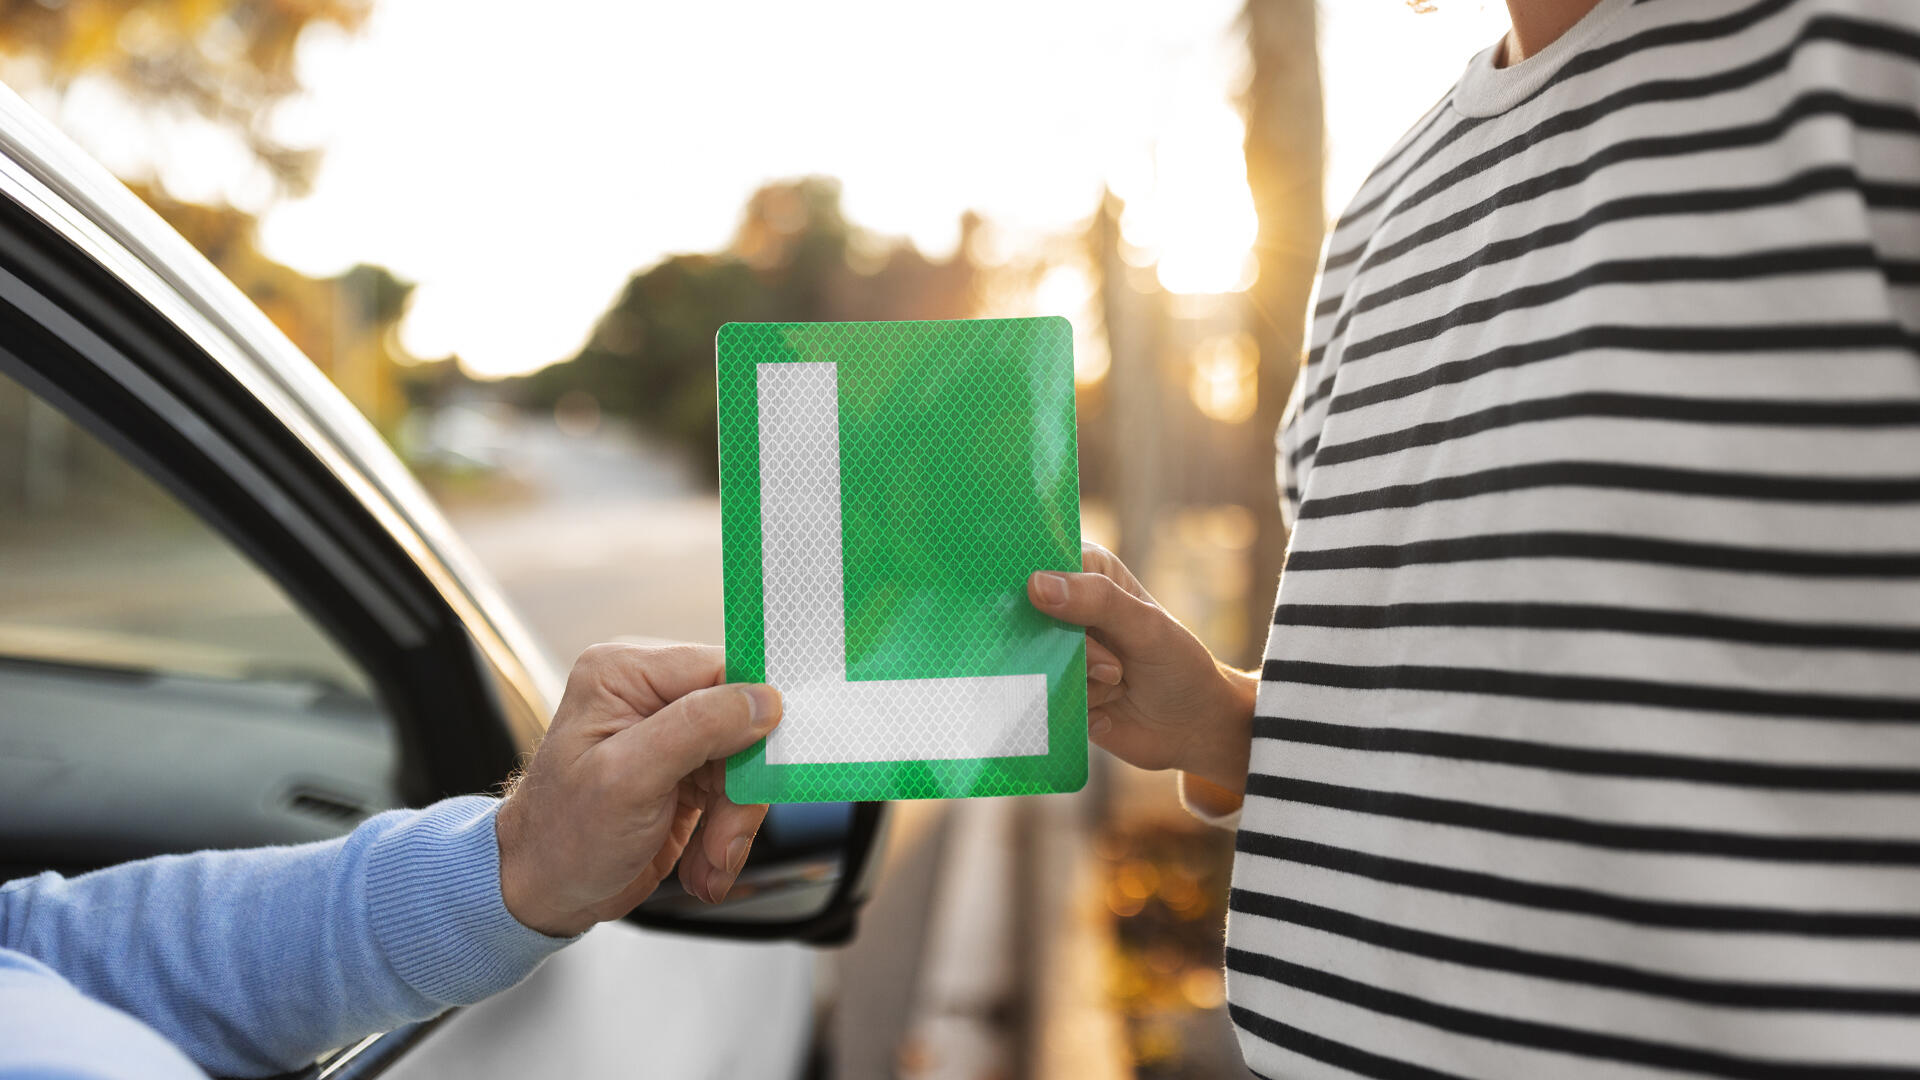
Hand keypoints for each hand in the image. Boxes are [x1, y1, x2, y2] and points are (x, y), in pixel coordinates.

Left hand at [494, 643, 778, 936]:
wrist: (541, 894)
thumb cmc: (561, 837)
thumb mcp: (627, 779)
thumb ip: (696, 728)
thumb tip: (762, 699)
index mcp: (626, 673)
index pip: (722, 670)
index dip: (754, 717)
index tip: (770, 764)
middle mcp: (649, 695)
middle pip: (742, 724)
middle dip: (741, 793)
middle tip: (725, 843)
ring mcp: (670, 735)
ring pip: (745, 765)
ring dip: (734, 824)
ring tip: (710, 863)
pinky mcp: (686, 773)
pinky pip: (735, 794)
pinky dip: (727, 835)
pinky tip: (703, 864)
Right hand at [1027, 543, 1255, 795]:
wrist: (1192, 728)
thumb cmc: (1178, 664)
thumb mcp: (1146, 627)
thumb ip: (1097, 601)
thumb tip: (1035, 584)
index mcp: (1088, 575)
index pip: (1042, 566)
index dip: (1038, 589)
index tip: (1058, 618)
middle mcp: (1066, 611)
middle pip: (1032, 620)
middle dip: (1074, 651)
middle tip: (1113, 668)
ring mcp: (1058, 653)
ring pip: (1037, 663)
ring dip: (1081, 684)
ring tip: (1118, 685)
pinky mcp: (1054, 692)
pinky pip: (1042, 699)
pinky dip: (1078, 709)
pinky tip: (1106, 713)